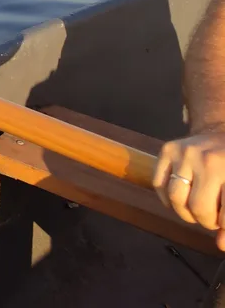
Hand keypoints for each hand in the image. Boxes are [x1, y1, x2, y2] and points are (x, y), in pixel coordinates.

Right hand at [154, 131, 224, 249]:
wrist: (222, 133)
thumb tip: (221, 245)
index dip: (223, 226)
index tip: (223, 223)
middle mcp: (207, 160)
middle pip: (198, 208)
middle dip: (206, 221)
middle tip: (212, 218)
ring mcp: (184, 153)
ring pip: (175, 198)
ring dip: (186, 213)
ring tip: (197, 210)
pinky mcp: (167, 149)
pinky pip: (159, 184)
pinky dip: (168, 199)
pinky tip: (181, 198)